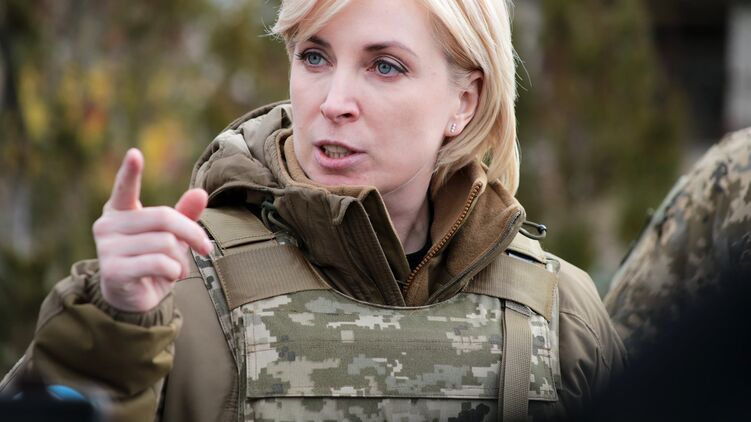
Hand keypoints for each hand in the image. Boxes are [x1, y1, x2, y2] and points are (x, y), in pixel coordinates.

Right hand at [93, 148, 211, 311]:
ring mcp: (107, 248)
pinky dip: (173, 271)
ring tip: (179, 268)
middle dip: (192, 234)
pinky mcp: (113, 270)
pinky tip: (170, 276)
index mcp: (120, 211)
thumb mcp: (171, 236)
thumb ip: (184, 214)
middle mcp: (107, 225)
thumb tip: (200, 192)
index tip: (135, 153)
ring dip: (182, 259)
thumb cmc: (152, 260)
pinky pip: (158, 263)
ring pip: (165, 243)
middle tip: (205, 248)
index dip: (130, 172)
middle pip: (164, 218)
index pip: (125, 188)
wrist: (133, 298)